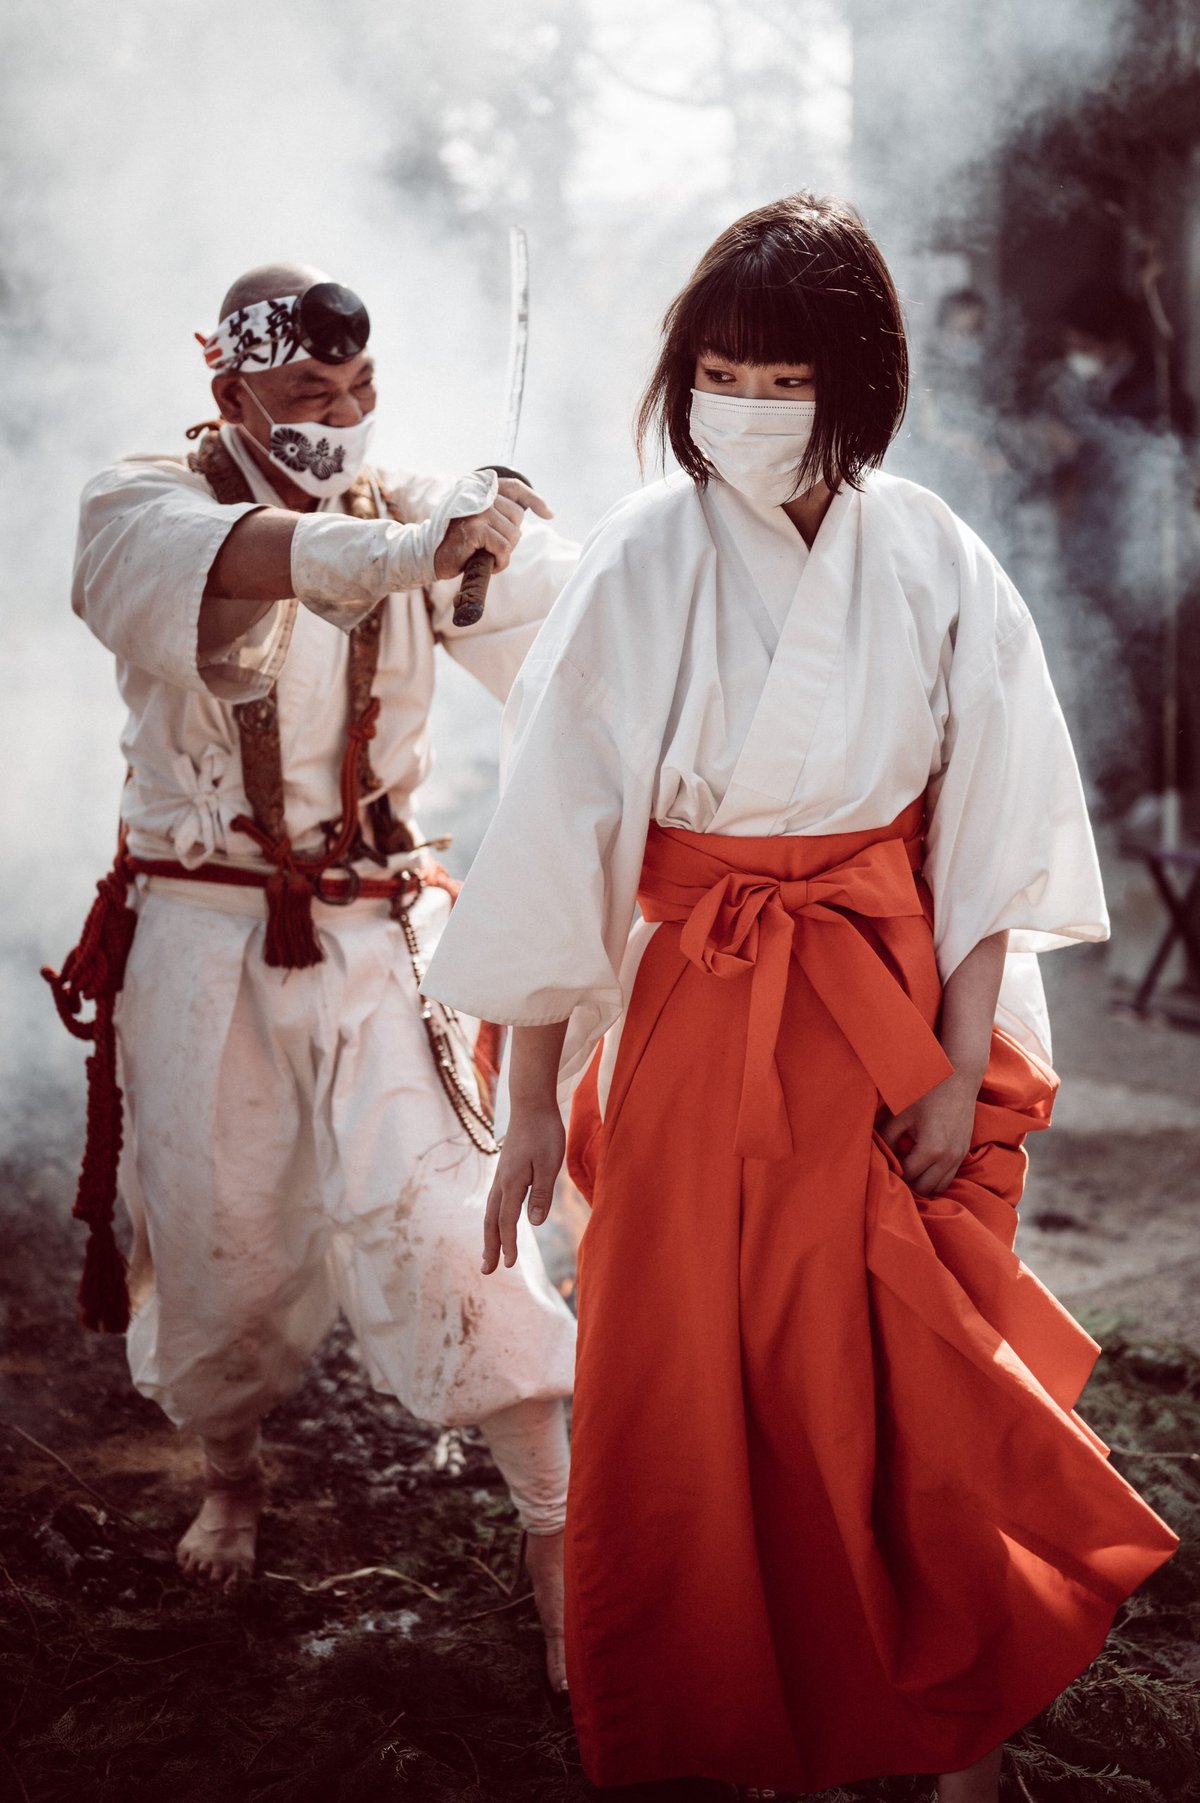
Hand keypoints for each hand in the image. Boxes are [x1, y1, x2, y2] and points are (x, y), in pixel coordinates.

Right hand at [433, 478, 552, 579]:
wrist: (430, 553)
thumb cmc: (458, 540)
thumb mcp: (480, 521)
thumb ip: (498, 513)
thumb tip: (525, 516)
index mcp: (481, 489)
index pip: (515, 487)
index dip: (535, 500)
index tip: (549, 514)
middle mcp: (480, 495)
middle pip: (518, 516)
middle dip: (511, 537)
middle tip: (492, 546)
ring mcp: (477, 511)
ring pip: (513, 534)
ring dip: (504, 552)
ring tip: (487, 555)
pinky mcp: (474, 529)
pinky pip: (503, 547)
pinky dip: (500, 561)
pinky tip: (488, 562)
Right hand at [482, 1103, 564, 1273]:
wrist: (531, 1103)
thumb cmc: (545, 1132)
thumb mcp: (549, 1164)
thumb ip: (541, 1194)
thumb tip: (534, 1223)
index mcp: (512, 1183)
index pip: (508, 1221)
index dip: (508, 1244)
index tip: (508, 1265)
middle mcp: (502, 1182)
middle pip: (492, 1221)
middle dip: (490, 1246)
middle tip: (486, 1271)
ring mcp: (501, 1176)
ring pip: (490, 1211)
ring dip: (489, 1234)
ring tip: (489, 1254)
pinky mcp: (505, 1170)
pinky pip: (495, 1201)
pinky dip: (493, 1218)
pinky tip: (497, 1222)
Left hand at [877, 1068, 979, 1196]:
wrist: (960, 1077)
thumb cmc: (927, 1091)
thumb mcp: (901, 1113)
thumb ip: (888, 1137)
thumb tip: (881, 1156)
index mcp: (931, 1148)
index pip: (907, 1175)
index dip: (893, 1171)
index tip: (885, 1162)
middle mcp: (948, 1157)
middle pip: (924, 1188)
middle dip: (908, 1181)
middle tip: (896, 1166)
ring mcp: (959, 1156)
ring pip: (939, 1187)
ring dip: (923, 1181)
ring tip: (910, 1166)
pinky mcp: (964, 1152)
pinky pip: (949, 1176)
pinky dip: (935, 1175)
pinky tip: (923, 1162)